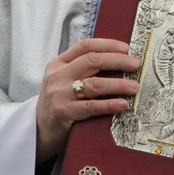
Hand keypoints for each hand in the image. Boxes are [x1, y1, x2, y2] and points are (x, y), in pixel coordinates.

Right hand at [35, 38, 139, 161]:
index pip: (85, 46)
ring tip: (134, 87)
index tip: (126, 48)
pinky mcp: (63, 112)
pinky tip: (123, 104)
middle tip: (135, 65)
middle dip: (118, 61)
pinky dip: (110, 104)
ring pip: (95, 84)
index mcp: (58, 63)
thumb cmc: (59, 101)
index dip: (107, 44)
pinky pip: (91, 106)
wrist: (38, 129)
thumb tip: (119, 59)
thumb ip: (83, 69)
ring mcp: (59, 94)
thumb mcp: (64, 79)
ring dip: (118, 84)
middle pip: (92, 61)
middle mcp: (58, 76)